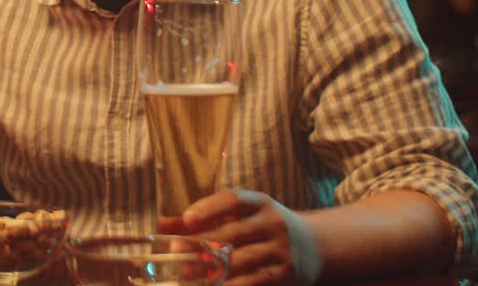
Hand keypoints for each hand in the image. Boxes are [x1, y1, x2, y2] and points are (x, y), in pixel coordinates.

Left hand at [172, 190, 321, 285]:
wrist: (317, 245)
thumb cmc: (264, 227)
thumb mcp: (242, 215)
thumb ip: (204, 218)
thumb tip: (162, 224)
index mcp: (259, 202)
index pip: (233, 200)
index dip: (209, 208)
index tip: (187, 219)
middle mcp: (272, 223)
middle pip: (233, 233)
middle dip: (202, 244)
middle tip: (175, 252)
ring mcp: (280, 249)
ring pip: (241, 260)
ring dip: (212, 270)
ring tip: (186, 276)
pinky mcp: (285, 273)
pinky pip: (255, 281)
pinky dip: (232, 285)